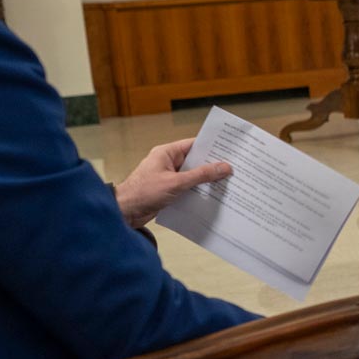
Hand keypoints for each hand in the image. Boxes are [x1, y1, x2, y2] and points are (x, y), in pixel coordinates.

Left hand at [114, 138, 231, 228]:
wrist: (124, 213)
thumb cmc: (144, 193)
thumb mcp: (176, 183)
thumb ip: (201, 175)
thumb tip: (224, 167)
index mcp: (167, 153)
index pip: (194, 145)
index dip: (212, 147)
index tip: (230, 150)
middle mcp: (168, 162)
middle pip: (195, 161)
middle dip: (212, 166)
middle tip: (234, 169)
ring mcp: (168, 177)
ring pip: (192, 176)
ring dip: (206, 181)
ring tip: (228, 183)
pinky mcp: (168, 191)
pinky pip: (187, 188)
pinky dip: (198, 191)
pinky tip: (212, 196)